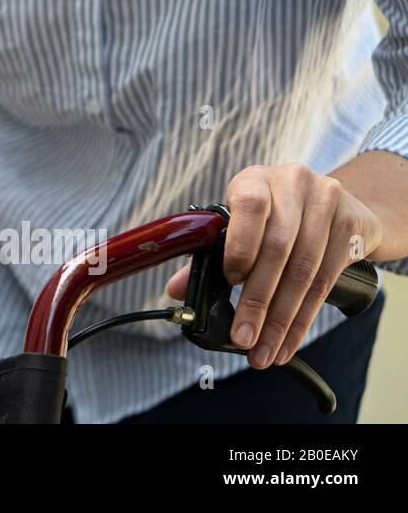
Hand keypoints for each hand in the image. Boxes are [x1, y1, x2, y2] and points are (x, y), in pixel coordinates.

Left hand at [165, 163, 382, 369]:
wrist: (340, 204)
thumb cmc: (276, 214)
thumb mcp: (242, 221)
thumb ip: (210, 252)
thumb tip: (177, 290)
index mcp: (256, 179)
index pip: (250, 206)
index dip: (241, 245)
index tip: (231, 281)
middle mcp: (293, 184)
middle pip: (278, 248)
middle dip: (258, 300)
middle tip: (243, 337)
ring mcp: (327, 202)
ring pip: (304, 270)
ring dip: (282, 318)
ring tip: (264, 350)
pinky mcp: (351, 226)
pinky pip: (327, 280)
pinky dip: (304, 317)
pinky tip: (289, 340)